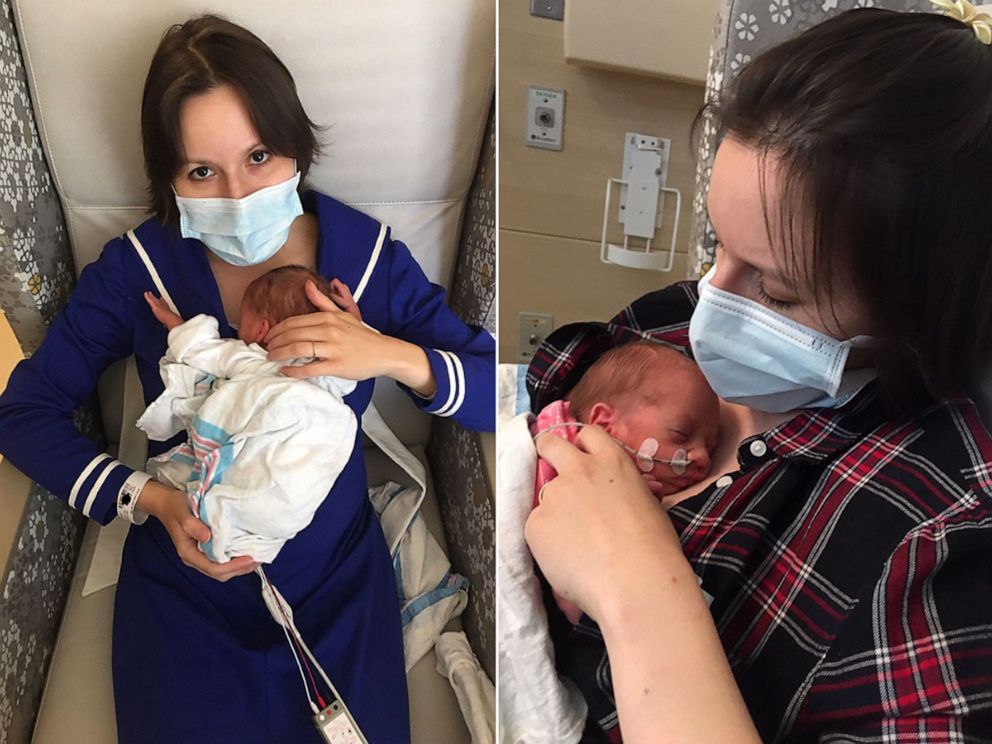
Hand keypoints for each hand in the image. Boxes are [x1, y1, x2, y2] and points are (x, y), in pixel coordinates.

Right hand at [137, 480, 258, 581]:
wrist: (167, 503)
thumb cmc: (175, 508)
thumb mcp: (182, 514)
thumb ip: (193, 526)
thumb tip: (208, 537)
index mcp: (189, 553)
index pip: (213, 568)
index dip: (233, 566)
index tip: (249, 558)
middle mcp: (196, 557)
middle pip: (220, 573)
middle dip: (240, 569)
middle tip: (259, 559)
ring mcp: (201, 554)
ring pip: (223, 568)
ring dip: (240, 566)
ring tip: (257, 557)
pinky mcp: (207, 548)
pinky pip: (222, 558)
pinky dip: (236, 558)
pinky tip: (247, 551)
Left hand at [144, 291, 183, 330]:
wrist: (171, 320)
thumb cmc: (173, 322)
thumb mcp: (172, 323)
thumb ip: (170, 324)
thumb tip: (170, 328)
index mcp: (168, 311)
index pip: (165, 306)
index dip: (163, 303)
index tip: (162, 300)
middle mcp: (164, 307)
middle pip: (159, 302)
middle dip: (157, 299)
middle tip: (154, 295)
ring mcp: (160, 306)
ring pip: (155, 300)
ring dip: (152, 297)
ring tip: (149, 293)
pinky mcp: (155, 306)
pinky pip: (150, 300)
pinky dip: (147, 297)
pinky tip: (145, 294)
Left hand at [264, 280, 435, 394]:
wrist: (384, 353)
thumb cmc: (362, 336)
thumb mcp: (343, 315)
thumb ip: (323, 302)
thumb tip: (307, 285)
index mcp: (328, 318)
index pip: (294, 322)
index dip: (277, 330)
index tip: (268, 337)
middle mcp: (328, 331)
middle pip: (292, 335)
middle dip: (274, 342)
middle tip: (265, 349)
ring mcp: (332, 348)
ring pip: (297, 349)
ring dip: (279, 354)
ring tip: (270, 358)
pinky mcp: (336, 365)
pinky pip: (309, 368)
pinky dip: (294, 370)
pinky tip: (285, 371)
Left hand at [525, 424, 686, 621]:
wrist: (636, 582)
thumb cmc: (654, 550)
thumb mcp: (648, 504)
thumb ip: (623, 490)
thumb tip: (615, 499)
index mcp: (612, 462)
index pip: (588, 435)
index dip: (581, 446)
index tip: (579, 456)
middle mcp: (578, 470)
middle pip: (550, 444)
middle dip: (547, 450)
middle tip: (550, 467)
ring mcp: (553, 495)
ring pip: (545, 498)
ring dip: (554, 513)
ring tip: (575, 544)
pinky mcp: (535, 523)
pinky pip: (537, 530)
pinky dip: (547, 543)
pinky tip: (568, 560)